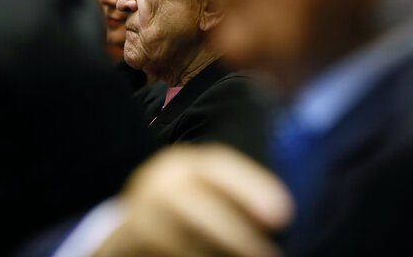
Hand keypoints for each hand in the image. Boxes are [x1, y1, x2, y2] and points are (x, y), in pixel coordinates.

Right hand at [93, 144, 292, 256]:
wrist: (131, 225)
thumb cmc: (186, 206)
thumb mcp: (204, 188)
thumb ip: (234, 196)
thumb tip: (279, 214)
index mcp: (183, 164)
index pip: (218, 167)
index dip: (251, 187)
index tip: (282, 213)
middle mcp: (159, 183)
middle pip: (196, 206)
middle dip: (235, 234)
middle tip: (268, 254)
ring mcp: (141, 215)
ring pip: (180, 240)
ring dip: (216, 255)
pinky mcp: (130, 240)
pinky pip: (168, 254)